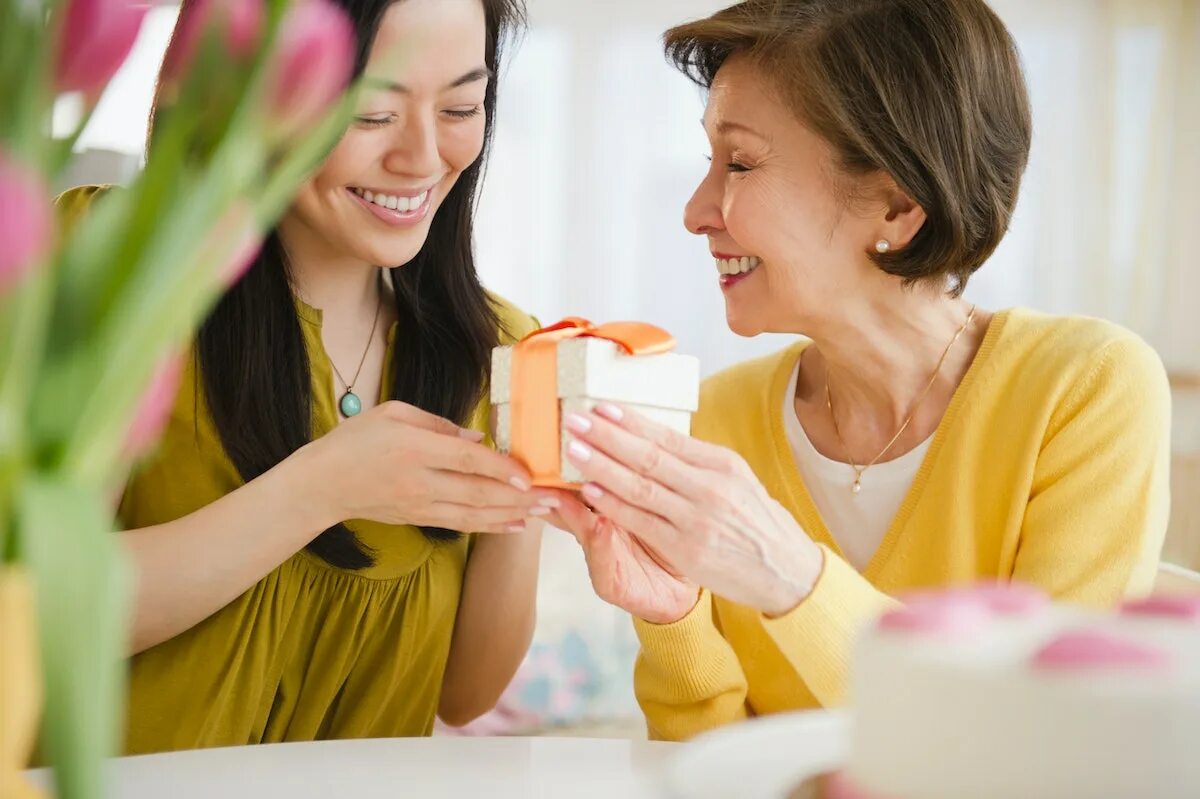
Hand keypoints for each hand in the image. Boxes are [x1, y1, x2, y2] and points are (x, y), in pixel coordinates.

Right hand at [293, 401, 558, 532]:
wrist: (321, 484)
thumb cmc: (356, 440)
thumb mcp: (394, 413)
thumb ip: (439, 423)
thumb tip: (478, 438)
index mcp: (415, 448)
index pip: (467, 460)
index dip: (500, 468)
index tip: (529, 474)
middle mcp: (420, 481)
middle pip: (478, 491)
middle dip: (518, 496)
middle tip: (552, 497)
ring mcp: (419, 505)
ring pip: (474, 513)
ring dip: (511, 514)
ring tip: (543, 513)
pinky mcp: (418, 519)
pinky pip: (461, 524)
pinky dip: (490, 526)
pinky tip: (514, 525)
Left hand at [560, 404, 824, 616]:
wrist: (786, 571)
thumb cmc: (756, 523)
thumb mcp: (737, 480)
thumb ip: (698, 461)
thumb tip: (654, 437)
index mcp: (722, 464)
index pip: (667, 436)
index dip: (630, 421)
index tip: (601, 407)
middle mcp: (710, 487)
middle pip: (647, 457)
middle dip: (606, 436)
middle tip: (574, 420)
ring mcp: (697, 519)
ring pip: (639, 486)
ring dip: (601, 466)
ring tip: (574, 449)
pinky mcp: (686, 549)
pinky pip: (640, 521)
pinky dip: (613, 504)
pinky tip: (590, 490)